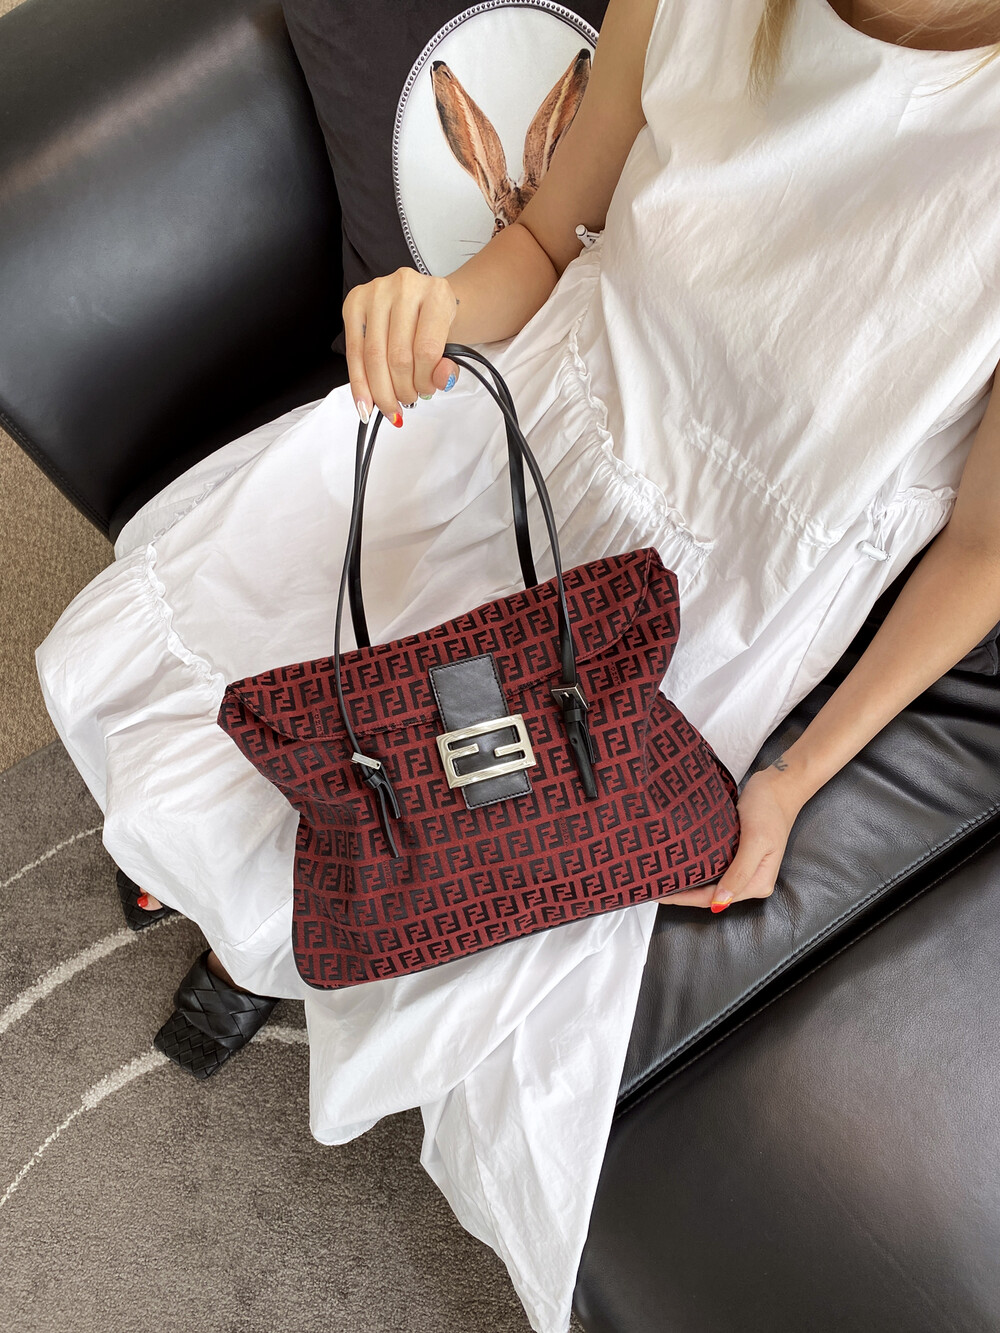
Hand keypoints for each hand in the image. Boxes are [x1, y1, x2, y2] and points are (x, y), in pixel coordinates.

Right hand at [342, 267, 462, 426]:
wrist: (423, 299)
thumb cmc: (435, 322)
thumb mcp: (453, 340)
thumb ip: (450, 365)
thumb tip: (441, 381)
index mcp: (435, 294)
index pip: (426, 349)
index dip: (424, 380)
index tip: (425, 392)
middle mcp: (404, 287)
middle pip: (397, 356)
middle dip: (402, 389)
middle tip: (407, 400)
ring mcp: (376, 292)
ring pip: (373, 357)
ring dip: (381, 391)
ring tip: (390, 403)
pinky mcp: (354, 302)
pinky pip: (353, 352)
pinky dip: (359, 384)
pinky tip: (364, 403)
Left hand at [659, 768, 803, 911]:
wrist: (778, 786)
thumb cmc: (769, 809)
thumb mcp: (756, 840)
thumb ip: (740, 872)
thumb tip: (720, 902)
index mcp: (757, 883)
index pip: (714, 899)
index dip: (686, 899)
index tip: (662, 894)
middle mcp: (751, 881)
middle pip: (711, 895)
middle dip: (684, 893)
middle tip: (654, 886)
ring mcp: (744, 869)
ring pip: (711, 883)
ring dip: (689, 882)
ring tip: (663, 878)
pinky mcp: (738, 856)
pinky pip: (714, 868)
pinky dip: (697, 869)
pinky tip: (681, 864)